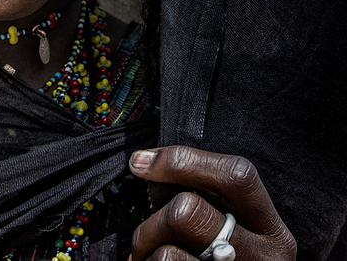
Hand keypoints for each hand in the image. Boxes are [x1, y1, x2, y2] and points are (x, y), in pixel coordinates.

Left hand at [128, 146, 295, 259]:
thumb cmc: (216, 260)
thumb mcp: (233, 230)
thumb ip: (208, 201)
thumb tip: (144, 164)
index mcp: (272, 231)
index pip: (237, 176)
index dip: (183, 160)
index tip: (140, 163)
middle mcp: (265, 259)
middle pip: (187, 211)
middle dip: (153, 221)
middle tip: (149, 237)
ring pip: (165, 253)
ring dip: (144, 253)